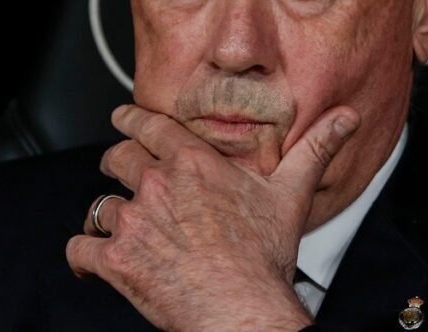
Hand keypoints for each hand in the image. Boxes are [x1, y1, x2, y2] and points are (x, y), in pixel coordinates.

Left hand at [65, 103, 359, 330]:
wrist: (242, 309)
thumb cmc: (264, 258)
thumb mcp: (292, 195)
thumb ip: (314, 150)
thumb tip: (345, 118)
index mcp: (194, 163)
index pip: (149, 125)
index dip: (130, 118)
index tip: (122, 117)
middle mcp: (158, 184)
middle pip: (117, 159)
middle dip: (115, 163)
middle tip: (118, 170)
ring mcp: (134, 221)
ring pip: (99, 205)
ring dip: (103, 215)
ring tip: (110, 224)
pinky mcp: (117, 259)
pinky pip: (82, 249)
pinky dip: (84, 256)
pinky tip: (91, 261)